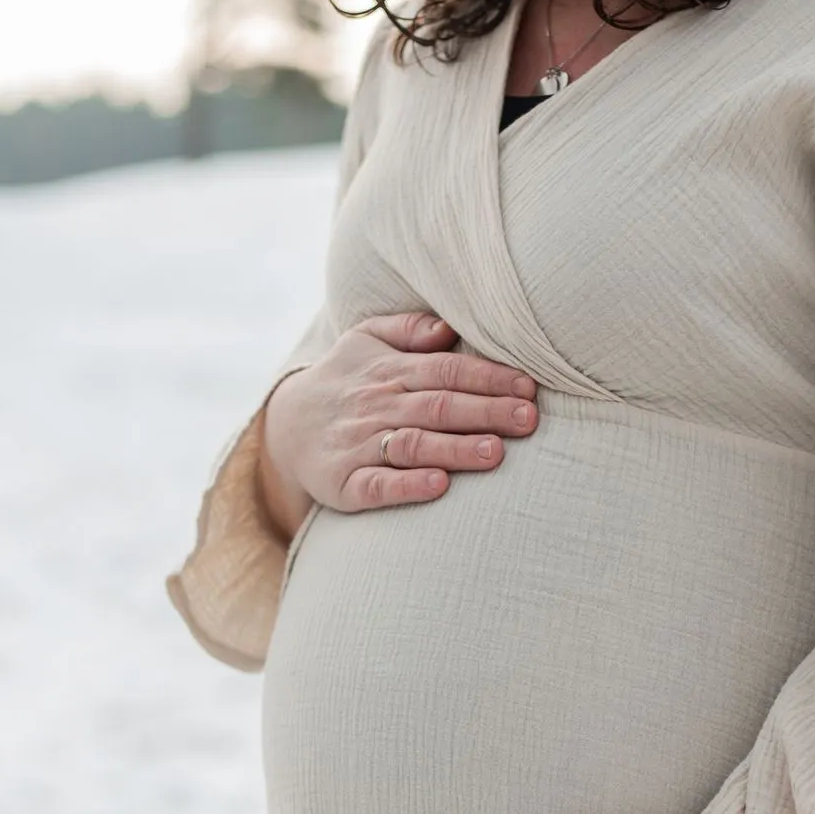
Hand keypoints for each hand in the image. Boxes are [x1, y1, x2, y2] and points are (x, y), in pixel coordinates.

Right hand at [257, 312, 538, 535]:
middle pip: (438, 406)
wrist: (286, 425)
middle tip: (527, 419)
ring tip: (495, 453)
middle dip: (486, 412)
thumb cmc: (345, 380)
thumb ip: (408, 329)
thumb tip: (448, 327)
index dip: (488, 377)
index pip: (447, 370)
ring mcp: (360, 445)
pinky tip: (439, 486)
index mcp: (391, 371)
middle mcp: (377, 406)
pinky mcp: (345, 483)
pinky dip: (408, 486)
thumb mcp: (366, 339)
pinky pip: (378, 485)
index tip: (528, 387)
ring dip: (455, 449)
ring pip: (413, 445)